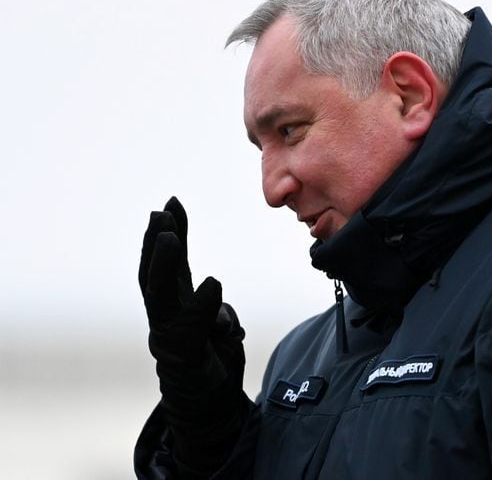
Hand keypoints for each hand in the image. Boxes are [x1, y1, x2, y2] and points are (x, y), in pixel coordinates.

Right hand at [139, 197, 247, 474]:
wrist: (209, 408)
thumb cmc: (212, 362)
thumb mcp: (217, 326)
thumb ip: (213, 307)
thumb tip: (211, 289)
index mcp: (175, 305)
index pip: (172, 263)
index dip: (172, 233)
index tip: (173, 202)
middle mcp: (166, 316)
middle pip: (155, 273)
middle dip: (155, 241)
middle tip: (160, 212)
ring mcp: (169, 335)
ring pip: (159, 294)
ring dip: (163, 263)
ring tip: (168, 234)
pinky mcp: (183, 355)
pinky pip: (191, 328)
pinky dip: (202, 305)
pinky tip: (213, 282)